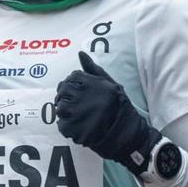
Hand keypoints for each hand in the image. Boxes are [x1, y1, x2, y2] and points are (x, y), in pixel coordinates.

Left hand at [54, 51, 161, 175]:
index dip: (72, 86)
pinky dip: (68, 127)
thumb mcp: (110, 83)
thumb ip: (93, 69)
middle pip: (62, 92)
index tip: (78, 93)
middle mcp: (82, 96)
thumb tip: (80, 54)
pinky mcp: (74, 130)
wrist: (127, 133)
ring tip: (81, 117)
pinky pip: (62, 126)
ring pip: (60, 108)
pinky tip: (81, 127)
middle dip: (67, 98)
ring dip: (67, 113)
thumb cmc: (118, 106)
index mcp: (90, 83)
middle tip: (78, 106)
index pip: (70, 78)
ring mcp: (76, 113)